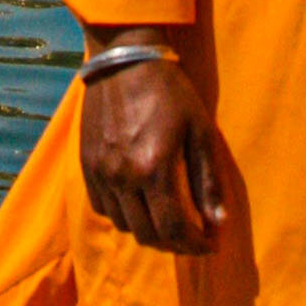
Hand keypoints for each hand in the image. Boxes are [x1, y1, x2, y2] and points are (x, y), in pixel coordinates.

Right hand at [78, 34, 227, 255]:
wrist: (124, 60)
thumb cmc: (170, 91)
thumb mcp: (200, 131)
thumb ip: (208, 180)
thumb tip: (218, 221)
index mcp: (154, 169)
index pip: (175, 229)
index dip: (196, 245)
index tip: (210, 244)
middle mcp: (123, 177)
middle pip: (148, 235)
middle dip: (175, 244)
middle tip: (192, 237)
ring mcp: (101, 172)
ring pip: (124, 226)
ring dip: (149, 231)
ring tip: (167, 221)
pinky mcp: (86, 165)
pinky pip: (103, 207)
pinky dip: (123, 215)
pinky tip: (139, 204)